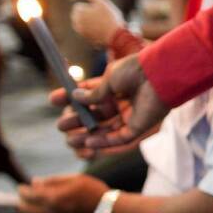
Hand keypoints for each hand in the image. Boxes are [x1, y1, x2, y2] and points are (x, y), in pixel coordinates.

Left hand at [17, 174, 107, 212]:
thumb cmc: (94, 192)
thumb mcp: (75, 179)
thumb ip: (53, 181)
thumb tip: (35, 182)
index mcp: (52, 198)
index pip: (26, 195)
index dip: (22, 190)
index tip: (22, 188)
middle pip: (24, 211)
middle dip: (22, 203)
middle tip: (27, 198)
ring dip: (35, 212)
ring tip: (43, 205)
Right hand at [54, 54, 170, 149]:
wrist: (159, 74)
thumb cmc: (137, 70)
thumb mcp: (110, 78)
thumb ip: (94, 92)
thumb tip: (75, 97)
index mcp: (114, 86)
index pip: (88, 95)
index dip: (70, 98)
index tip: (52, 99)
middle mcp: (121, 103)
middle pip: (94, 116)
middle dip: (76, 121)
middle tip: (61, 124)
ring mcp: (130, 116)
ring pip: (104, 131)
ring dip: (86, 136)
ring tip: (69, 138)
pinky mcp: (139, 128)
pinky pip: (119, 139)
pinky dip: (103, 142)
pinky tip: (88, 142)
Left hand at [71, 0, 124, 47]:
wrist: (117, 37)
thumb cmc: (109, 17)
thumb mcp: (100, 1)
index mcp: (77, 13)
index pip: (80, 6)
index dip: (91, 7)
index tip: (100, 11)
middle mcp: (76, 23)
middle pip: (81, 15)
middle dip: (89, 15)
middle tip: (103, 18)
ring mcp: (81, 32)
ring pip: (86, 23)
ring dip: (92, 23)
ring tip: (104, 24)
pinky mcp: (87, 39)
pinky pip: (89, 32)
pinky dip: (95, 31)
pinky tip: (104, 31)